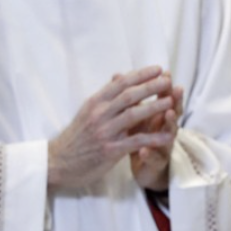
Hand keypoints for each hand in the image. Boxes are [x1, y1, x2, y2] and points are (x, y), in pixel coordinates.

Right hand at [48, 66, 175, 190]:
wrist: (58, 161)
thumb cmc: (75, 137)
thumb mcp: (86, 112)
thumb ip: (105, 97)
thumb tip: (118, 77)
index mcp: (94, 102)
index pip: (120, 84)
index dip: (140, 75)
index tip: (157, 68)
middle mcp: (99, 114)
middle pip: (129, 95)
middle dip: (151, 86)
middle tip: (168, 79)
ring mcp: (104, 131)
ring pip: (133, 115)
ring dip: (155, 107)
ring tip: (171, 101)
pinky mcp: (110, 150)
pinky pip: (135, 141)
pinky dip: (153, 138)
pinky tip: (167, 136)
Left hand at [129, 76, 183, 191]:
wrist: (142, 168)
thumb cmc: (136, 137)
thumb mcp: (131, 116)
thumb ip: (129, 99)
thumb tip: (118, 75)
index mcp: (157, 116)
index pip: (163, 98)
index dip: (164, 86)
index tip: (164, 72)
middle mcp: (163, 129)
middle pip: (173, 112)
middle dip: (174, 100)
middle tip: (176, 89)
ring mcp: (163, 146)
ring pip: (169, 134)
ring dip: (169, 123)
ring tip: (168, 113)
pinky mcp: (156, 163)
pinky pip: (154, 158)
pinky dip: (149, 153)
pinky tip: (143, 150)